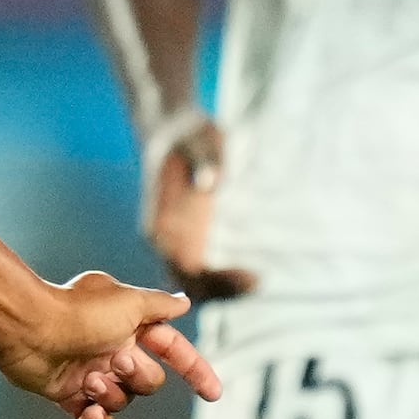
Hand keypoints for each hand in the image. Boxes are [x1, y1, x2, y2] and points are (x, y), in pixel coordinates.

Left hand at [8, 271, 219, 418]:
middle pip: (149, 381)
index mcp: (131, 327)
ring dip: (110, 394)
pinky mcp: (69, 394)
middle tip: (113, 361)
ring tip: (88, 380)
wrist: (28, 330)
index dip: (196, 371)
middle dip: (137, 376)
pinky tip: (87, 412)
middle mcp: (114, 350)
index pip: (174, 350)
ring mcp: (92, 373)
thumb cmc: (77, 311)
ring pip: (124, 401)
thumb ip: (159, 305)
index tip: (214, 395)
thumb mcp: (129, 301)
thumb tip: (183, 303)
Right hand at [142, 115, 257, 299]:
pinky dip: (220, 279)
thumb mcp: (200, 139)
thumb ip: (205, 160)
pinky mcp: (186, 237)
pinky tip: (246, 276)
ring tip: (254, 283)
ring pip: (192, 281)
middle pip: (187, 281)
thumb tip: (210, 183)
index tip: (248, 276)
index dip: (215, 278)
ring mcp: (174, 239)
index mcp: (162, 220)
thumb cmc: (189, 133)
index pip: (184, 264)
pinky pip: (198, 270)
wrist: (172, 129)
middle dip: (221, 289)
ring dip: (221, 289)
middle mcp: (164, 237)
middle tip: (256, 283)